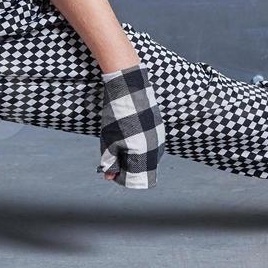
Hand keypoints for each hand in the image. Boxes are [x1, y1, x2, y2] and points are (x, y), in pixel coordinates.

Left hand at [97, 62, 165, 188]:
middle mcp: (156, 150)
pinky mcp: (159, 130)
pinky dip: (138, 147)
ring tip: (119, 142)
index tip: (109, 168)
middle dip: (126, 168)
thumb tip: (109, 177)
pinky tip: (127, 134)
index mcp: (144, 156)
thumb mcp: (109, 142)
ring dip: (132, 157)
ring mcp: (159, 139)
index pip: (134, 180)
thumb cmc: (117, 116)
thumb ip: (110, 162)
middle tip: (112, 155)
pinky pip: (150, 147)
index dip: (119, 177)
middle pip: (142, 171)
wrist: (129, 87)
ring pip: (146, 159)